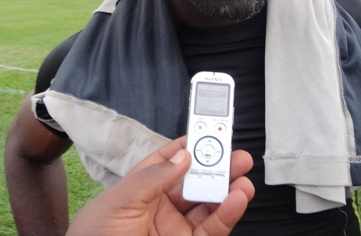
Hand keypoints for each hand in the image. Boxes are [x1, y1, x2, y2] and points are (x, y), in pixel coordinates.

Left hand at [66, 136, 253, 235]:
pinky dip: (228, 214)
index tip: (207, 134)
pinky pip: (212, 230)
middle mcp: (161, 209)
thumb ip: (152, 178)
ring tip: (242, 178)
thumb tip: (182, 157)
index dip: (189, 148)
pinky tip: (236, 199)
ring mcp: (176, 230)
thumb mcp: (118, 202)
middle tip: (236, 156)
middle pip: (195, 183)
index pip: (169, 163)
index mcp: (141, 191)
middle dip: (216, 168)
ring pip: (209, 206)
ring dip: (228, 190)